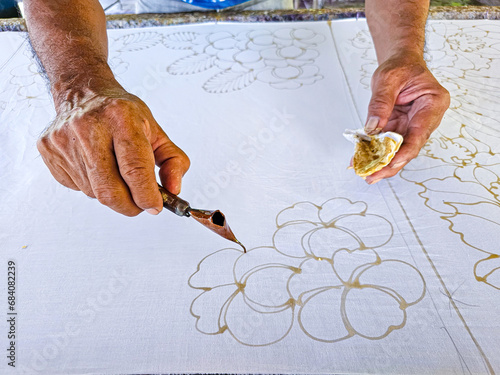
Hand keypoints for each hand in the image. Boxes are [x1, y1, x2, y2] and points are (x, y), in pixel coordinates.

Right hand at [37, 87, 189, 215]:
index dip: (146, 195)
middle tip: (140, 204)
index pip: (135, 169)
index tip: (155, 206)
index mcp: (121, 117)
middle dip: (130, 205)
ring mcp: (64, 139)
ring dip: (112, 195)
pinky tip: (96, 166)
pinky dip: (93, 187)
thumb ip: (173, 161)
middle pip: (110, 189)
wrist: (83, 92)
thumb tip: (173, 190)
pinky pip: (77, 187)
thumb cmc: (123, 114)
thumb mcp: (155, 131)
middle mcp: (89, 126)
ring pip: (94, 192)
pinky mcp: (49, 150)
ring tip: (116, 173)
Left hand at [363, 52, 449, 183]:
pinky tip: (361, 160)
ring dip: (381, 162)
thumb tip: (373, 126)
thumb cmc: (401, 66)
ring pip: (398, 149)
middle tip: (372, 176)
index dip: (405, 151)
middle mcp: (426, 118)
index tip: (390, 163)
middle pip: (409, 147)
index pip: (420, 133)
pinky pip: (387, 143)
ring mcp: (412, 125)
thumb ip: (381, 102)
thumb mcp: (388, 78)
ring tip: (365, 173)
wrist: (399, 63)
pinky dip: (374, 152)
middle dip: (390, 164)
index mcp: (433, 103)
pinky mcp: (399, 128)